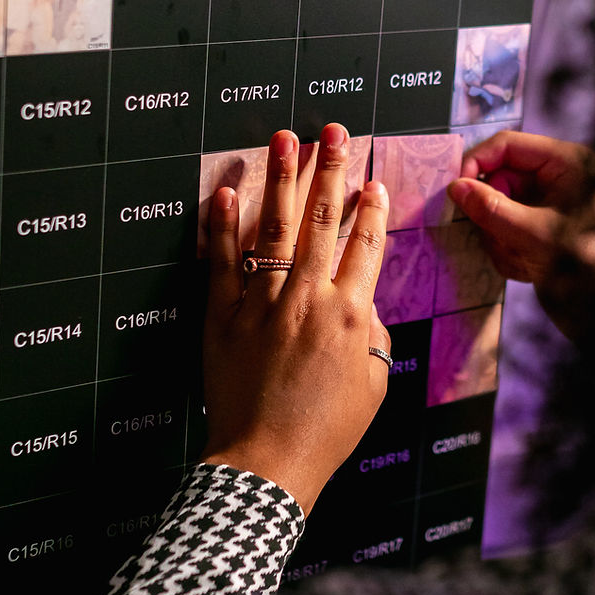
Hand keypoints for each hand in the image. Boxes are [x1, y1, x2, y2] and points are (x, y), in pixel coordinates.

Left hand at [202, 124, 390, 512]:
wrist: (268, 462)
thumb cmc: (328, 430)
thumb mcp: (374, 382)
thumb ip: (373, 332)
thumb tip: (363, 299)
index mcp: (349, 313)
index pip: (365, 245)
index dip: (372, 210)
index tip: (372, 183)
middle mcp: (307, 297)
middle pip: (321, 220)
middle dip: (330, 170)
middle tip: (333, 131)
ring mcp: (263, 303)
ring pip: (273, 227)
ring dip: (280, 178)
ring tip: (283, 138)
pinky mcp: (224, 316)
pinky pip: (221, 261)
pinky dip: (221, 224)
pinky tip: (224, 190)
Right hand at [447, 129, 594, 339]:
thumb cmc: (583, 265)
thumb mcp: (534, 234)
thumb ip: (492, 209)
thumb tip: (457, 188)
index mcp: (566, 163)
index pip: (507, 145)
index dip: (476, 163)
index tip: (455, 191)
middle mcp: (557, 176)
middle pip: (499, 179)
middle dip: (493, 214)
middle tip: (499, 240)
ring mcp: (547, 202)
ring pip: (498, 207)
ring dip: (500, 237)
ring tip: (521, 260)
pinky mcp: (540, 226)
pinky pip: (505, 227)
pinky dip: (507, 249)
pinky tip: (527, 267)